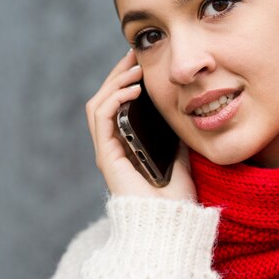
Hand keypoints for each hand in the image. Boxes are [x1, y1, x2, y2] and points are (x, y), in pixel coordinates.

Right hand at [85, 50, 196, 199]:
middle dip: (118, 75)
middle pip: (105, 101)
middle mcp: (113, 148)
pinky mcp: (107, 156)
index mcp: (127, 147)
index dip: (126, 82)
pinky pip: (102, 117)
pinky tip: (132, 89)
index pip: (118, 107)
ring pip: (98, 105)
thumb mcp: (179, 157)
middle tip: (134, 54)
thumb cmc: (176, 199)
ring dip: (115, 82)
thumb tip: (180, 113)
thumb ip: (173, 137)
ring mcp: (108, 152)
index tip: (142, 63)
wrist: (172, 224)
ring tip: (134, 68)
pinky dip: (114, 98)